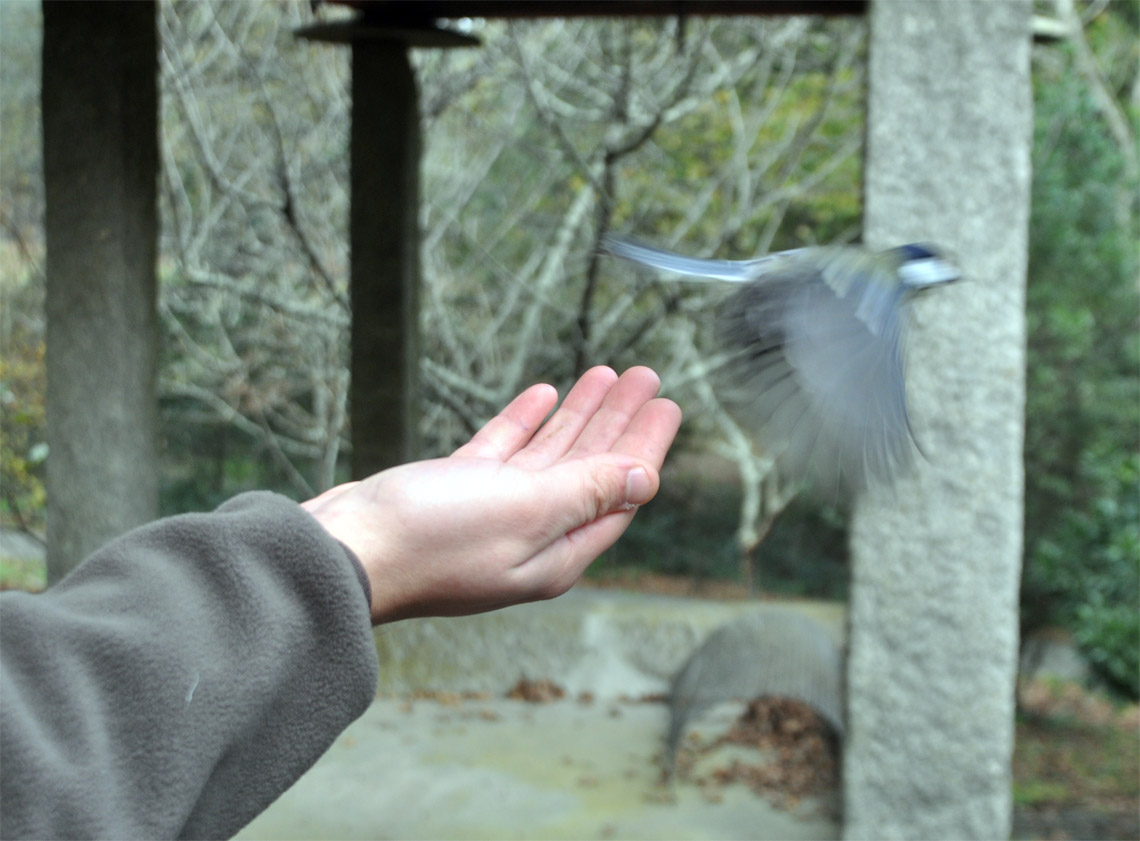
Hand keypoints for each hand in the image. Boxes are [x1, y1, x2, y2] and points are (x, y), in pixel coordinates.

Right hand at [302, 366, 681, 623]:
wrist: (343, 550)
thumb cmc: (432, 540)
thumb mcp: (525, 511)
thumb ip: (587, 491)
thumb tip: (646, 478)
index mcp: (556, 551)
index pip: (618, 492)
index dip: (645, 446)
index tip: (668, 405)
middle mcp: (530, 535)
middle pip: (590, 469)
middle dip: (619, 422)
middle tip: (646, 377)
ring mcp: (491, 513)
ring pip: (550, 455)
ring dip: (580, 414)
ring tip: (608, 373)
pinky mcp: (454, 493)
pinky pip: (504, 451)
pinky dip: (527, 422)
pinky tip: (545, 394)